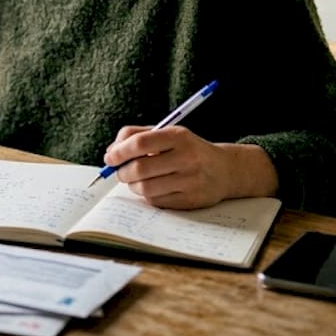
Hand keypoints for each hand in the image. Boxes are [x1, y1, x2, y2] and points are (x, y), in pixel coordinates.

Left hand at [102, 126, 277, 208]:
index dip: (119, 151)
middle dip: (122, 172)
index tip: (110, 158)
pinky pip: (157, 201)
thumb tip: (111, 152)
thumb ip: (136, 135)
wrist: (225, 170)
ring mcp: (191, 180)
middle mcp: (187, 157)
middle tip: (120, 171)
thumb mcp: (167, 133)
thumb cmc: (187, 149)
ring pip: (145, 188)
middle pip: (140, 168)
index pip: (140, 143)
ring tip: (136, 180)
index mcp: (178, 136)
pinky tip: (154, 188)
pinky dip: (148, 196)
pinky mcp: (191, 200)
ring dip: (133, 185)